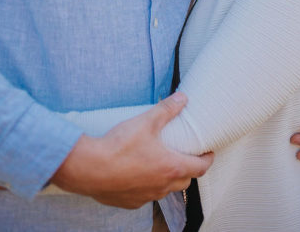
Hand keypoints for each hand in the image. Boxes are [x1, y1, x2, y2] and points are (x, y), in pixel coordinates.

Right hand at [52, 91, 213, 207]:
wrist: (90, 168)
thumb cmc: (120, 146)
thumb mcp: (147, 121)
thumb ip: (167, 109)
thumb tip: (183, 98)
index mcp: (171, 167)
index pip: (200, 168)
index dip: (208, 160)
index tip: (209, 153)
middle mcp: (162, 186)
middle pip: (185, 181)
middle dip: (189, 169)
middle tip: (186, 155)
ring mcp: (146, 196)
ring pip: (165, 190)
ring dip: (168, 178)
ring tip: (162, 163)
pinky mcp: (129, 202)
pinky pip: (145, 195)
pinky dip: (148, 186)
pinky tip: (139, 174)